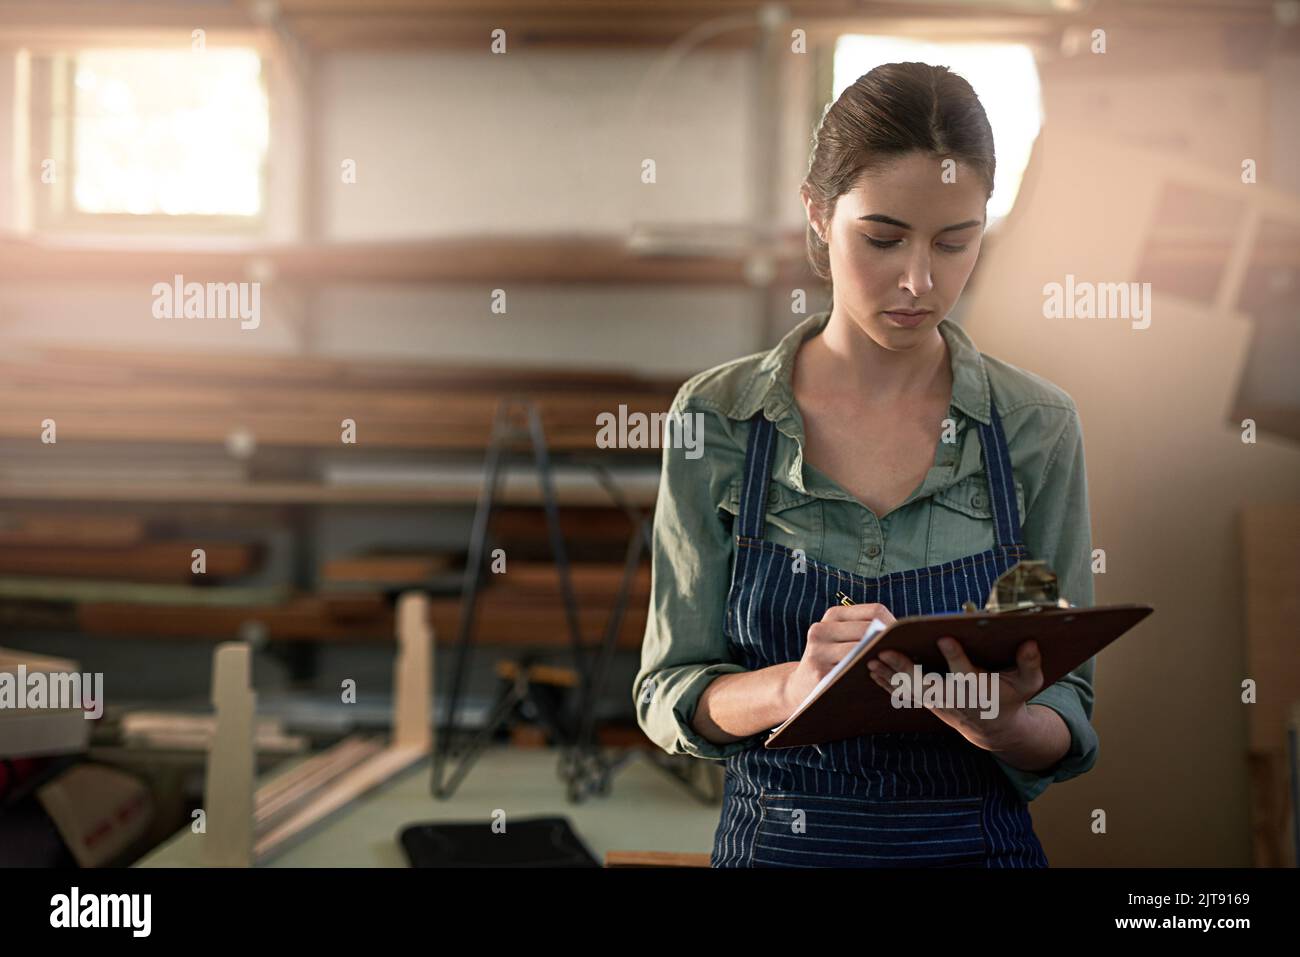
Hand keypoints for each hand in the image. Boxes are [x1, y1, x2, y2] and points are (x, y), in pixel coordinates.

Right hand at [782, 603, 896, 713]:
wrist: (798, 688)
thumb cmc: (832, 662)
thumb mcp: (841, 639)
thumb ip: (866, 631)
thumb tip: (904, 633)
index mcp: (832, 615)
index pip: (875, 611)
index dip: (895, 625)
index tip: (905, 641)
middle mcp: (821, 629)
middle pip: (870, 631)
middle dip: (890, 643)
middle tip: (907, 658)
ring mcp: (818, 651)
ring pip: (863, 651)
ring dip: (883, 660)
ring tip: (895, 669)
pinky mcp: (818, 673)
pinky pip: (853, 671)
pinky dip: (870, 675)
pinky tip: (879, 680)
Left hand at [865, 637, 1044, 750]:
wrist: (994, 728)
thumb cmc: (1010, 698)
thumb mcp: (1027, 684)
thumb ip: (1030, 664)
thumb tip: (1031, 642)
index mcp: (979, 688)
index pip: (967, 672)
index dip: (956, 656)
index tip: (944, 638)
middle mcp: (955, 697)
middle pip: (927, 684)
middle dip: (905, 669)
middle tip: (885, 651)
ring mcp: (939, 702)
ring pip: (910, 690)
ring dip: (889, 676)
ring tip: (869, 660)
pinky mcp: (928, 703)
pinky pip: (904, 693)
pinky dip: (887, 683)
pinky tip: (871, 670)